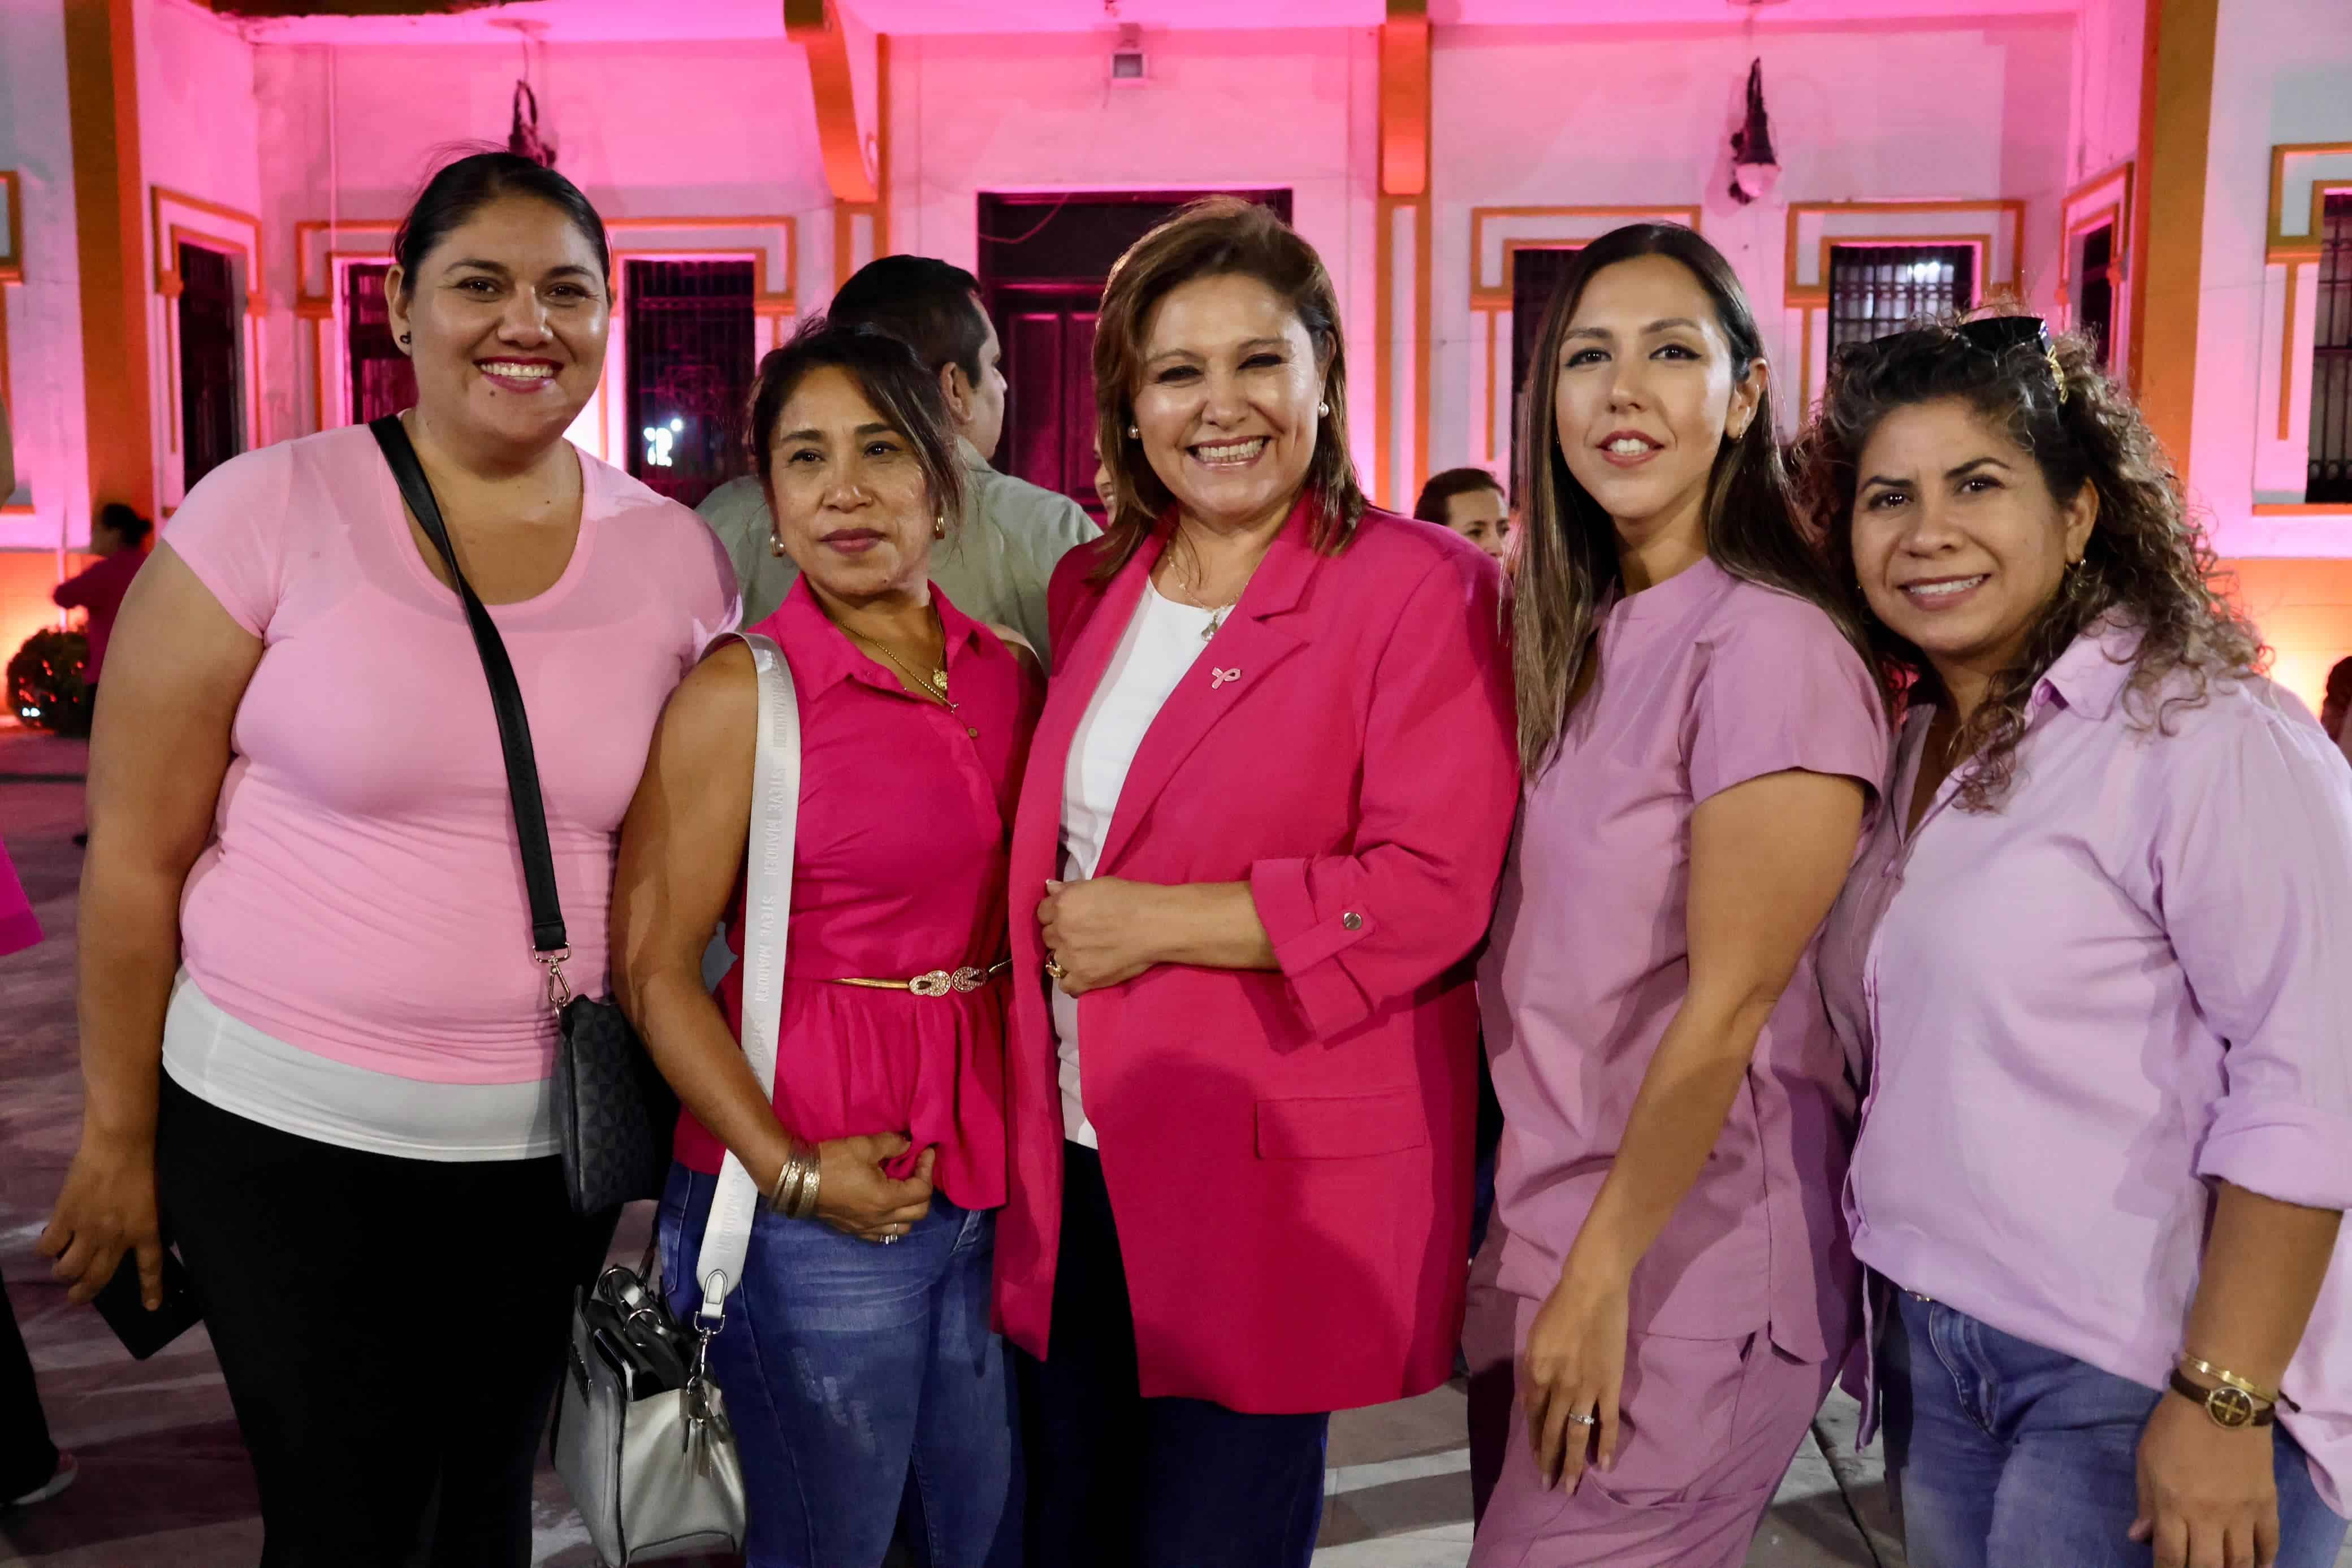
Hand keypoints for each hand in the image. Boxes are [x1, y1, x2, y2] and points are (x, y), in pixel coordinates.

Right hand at [37, 1130, 162, 1307]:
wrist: (120, 1145)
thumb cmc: (144, 1165)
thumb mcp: (155, 1199)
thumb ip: (143, 1222)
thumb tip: (131, 1240)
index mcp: (145, 1231)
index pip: (150, 1267)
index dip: (150, 1289)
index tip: (150, 1307)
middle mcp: (116, 1237)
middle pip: (98, 1277)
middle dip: (84, 1293)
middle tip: (75, 1298)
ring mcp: (89, 1229)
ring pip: (69, 1269)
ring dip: (62, 1274)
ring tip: (61, 1272)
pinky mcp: (66, 1217)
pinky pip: (48, 1245)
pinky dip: (44, 1249)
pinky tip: (47, 1245)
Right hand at [810, 1134, 935, 1242]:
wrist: (797, 1179)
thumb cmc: (833, 1161)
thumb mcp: (865, 1145)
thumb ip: (892, 1144)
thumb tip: (908, 1144)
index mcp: (886, 1199)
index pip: (923, 1190)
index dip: (928, 1169)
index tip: (925, 1152)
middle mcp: (880, 1219)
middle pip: (919, 1212)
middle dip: (924, 1190)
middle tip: (917, 1170)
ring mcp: (866, 1228)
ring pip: (902, 1228)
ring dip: (910, 1210)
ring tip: (903, 1190)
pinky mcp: (853, 1230)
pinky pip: (882, 1235)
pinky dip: (891, 1223)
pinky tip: (886, 1209)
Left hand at [1038, 877, 1159, 996]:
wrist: (1156, 925)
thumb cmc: (1132, 899)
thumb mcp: (1099, 884)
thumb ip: (1070, 888)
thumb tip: (1049, 887)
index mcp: (1063, 905)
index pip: (1042, 913)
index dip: (1055, 914)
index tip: (1069, 916)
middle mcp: (1061, 931)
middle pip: (1048, 937)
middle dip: (1061, 935)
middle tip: (1081, 934)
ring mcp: (1070, 958)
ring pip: (1055, 960)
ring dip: (1066, 957)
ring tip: (1086, 954)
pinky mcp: (1083, 979)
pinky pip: (1066, 985)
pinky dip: (1073, 981)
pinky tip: (1084, 973)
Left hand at [1521, 1260, 1630, 1491]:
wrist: (1592, 1289)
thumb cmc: (1559, 1307)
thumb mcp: (1535, 1338)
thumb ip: (1534, 1369)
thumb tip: (1533, 1398)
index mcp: (1535, 1372)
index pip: (1533, 1415)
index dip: (1534, 1439)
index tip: (1535, 1458)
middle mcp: (1557, 1386)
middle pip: (1551, 1431)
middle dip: (1549, 1461)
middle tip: (1548, 1486)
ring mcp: (1585, 1388)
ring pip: (1577, 1434)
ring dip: (1573, 1463)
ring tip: (1571, 1486)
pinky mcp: (1610, 1385)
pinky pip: (1607, 1421)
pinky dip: (1606, 1444)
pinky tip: (1603, 1466)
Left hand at [2131, 1384, 2280, 1567]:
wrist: (2222, 1399)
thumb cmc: (2174, 1425)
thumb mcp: (2146, 1459)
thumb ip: (2145, 1502)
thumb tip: (2139, 1537)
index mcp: (2174, 1505)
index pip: (2171, 1557)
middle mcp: (2209, 1516)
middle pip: (2207, 1567)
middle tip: (2193, 1567)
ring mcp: (2242, 1512)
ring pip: (2240, 1562)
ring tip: (2221, 1567)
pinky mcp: (2267, 1503)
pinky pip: (2270, 1543)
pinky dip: (2265, 1559)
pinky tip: (2257, 1565)